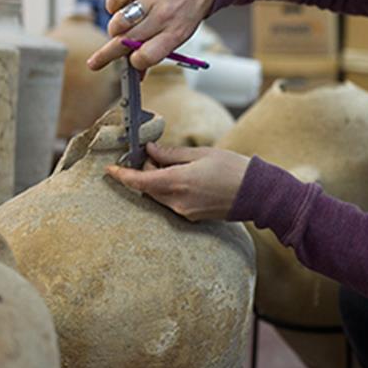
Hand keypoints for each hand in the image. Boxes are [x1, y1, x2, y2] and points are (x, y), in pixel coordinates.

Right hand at [86, 0, 215, 71]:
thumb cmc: (188, 9)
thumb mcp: (180, 34)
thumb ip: (157, 52)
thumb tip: (138, 76)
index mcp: (174, 34)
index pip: (147, 56)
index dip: (135, 62)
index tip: (130, 61)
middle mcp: (162, 17)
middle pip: (127, 42)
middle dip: (109, 54)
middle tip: (95, 63)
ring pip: (119, 21)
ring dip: (114, 29)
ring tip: (119, 28)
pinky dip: (112, 5)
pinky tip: (119, 7)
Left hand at [105, 142, 249, 221]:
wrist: (258, 194)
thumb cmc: (233, 169)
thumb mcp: (201, 154)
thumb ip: (171, 153)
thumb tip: (150, 150)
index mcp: (178, 182)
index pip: (139, 181)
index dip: (121, 175)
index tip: (109, 169)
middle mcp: (177, 201)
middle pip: (147, 188)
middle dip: (144, 172)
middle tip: (155, 154)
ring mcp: (184, 212)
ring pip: (158, 195)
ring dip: (157, 181)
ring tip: (174, 164)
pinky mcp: (191, 217)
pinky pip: (171, 202)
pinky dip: (169, 189)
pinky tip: (185, 177)